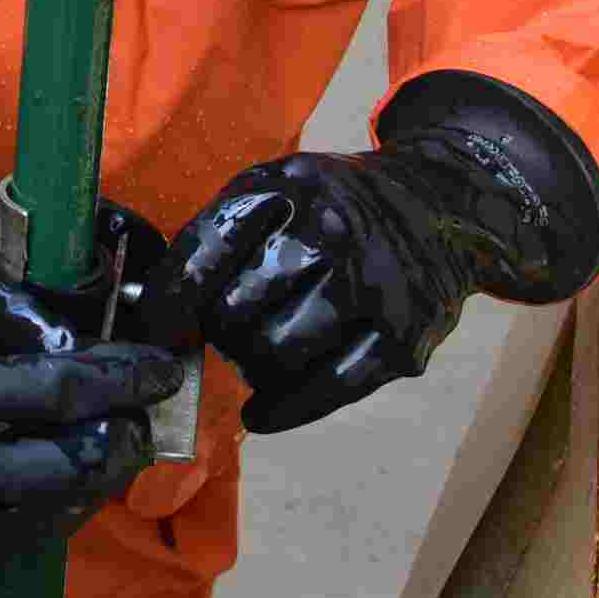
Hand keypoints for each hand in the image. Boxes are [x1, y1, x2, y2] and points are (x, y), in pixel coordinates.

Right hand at [0, 344, 179, 597]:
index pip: (70, 387)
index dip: (125, 373)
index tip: (163, 361)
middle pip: (86, 458)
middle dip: (122, 434)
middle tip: (140, 411)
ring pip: (59, 508)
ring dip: (86, 476)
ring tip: (98, 449)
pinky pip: (16, 539)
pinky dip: (42, 511)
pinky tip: (27, 494)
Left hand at [134, 74, 598, 433]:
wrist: (442, 205)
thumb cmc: (335, 208)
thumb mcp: (280, 189)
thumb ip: (221, 237)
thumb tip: (159, 315)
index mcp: (289, 185)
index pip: (208, 246)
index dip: (171, 298)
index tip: (157, 328)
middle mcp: (333, 228)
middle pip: (236, 308)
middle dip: (218, 332)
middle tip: (226, 334)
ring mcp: (374, 282)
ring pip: (276, 352)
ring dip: (251, 366)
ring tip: (255, 357)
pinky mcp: (404, 335)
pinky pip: (328, 388)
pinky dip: (283, 409)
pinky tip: (262, 412)